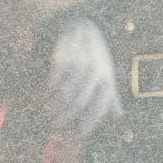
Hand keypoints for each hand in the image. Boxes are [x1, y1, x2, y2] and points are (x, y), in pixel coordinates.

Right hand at [48, 19, 122, 134]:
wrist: (82, 28)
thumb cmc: (95, 58)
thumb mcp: (107, 75)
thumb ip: (111, 96)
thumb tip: (119, 116)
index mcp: (107, 79)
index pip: (99, 106)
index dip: (90, 123)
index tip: (79, 134)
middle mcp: (94, 72)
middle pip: (78, 102)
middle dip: (65, 117)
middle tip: (55, 126)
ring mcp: (78, 64)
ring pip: (64, 93)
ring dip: (53, 107)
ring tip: (46, 113)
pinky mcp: (64, 57)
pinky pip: (54, 81)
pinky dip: (47, 92)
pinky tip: (44, 97)